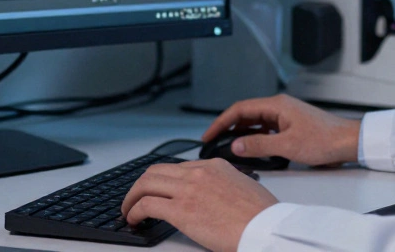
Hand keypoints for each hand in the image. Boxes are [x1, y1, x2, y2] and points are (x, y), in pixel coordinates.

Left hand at [121, 159, 277, 251]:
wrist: (266, 228)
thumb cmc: (262, 216)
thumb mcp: (244, 188)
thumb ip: (224, 185)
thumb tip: (214, 197)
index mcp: (214, 166)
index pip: (177, 167)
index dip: (162, 180)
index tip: (156, 190)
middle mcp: (198, 172)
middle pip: (156, 171)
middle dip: (141, 184)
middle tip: (135, 197)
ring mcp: (187, 189)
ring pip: (145, 183)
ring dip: (132, 197)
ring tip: (128, 210)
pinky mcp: (180, 210)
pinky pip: (146, 204)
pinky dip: (133, 210)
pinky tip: (133, 219)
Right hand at [202, 94, 361, 166]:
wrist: (349, 142)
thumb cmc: (324, 139)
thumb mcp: (287, 145)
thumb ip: (258, 145)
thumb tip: (235, 146)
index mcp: (276, 105)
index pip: (240, 109)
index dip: (221, 122)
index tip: (209, 134)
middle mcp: (279, 107)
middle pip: (246, 114)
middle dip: (228, 128)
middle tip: (214, 142)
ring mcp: (285, 117)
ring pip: (256, 123)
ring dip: (242, 134)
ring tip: (229, 148)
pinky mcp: (291, 127)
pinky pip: (266, 130)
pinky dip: (256, 138)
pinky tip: (253, 150)